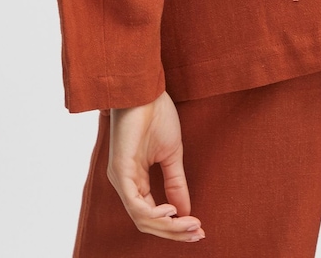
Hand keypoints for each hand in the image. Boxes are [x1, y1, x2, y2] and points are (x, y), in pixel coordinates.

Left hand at [108, 93, 205, 241]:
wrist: (146, 88)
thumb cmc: (155, 114)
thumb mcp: (172, 154)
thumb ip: (176, 183)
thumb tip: (186, 211)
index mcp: (135, 180)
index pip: (151, 214)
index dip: (174, 226)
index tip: (198, 229)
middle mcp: (125, 183)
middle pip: (147, 222)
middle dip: (174, 232)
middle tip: (198, 233)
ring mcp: (121, 178)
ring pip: (141, 218)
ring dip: (168, 226)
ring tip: (190, 224)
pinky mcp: (121, 170)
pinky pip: (135, 204)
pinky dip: (154, 214)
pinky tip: (172, 212)